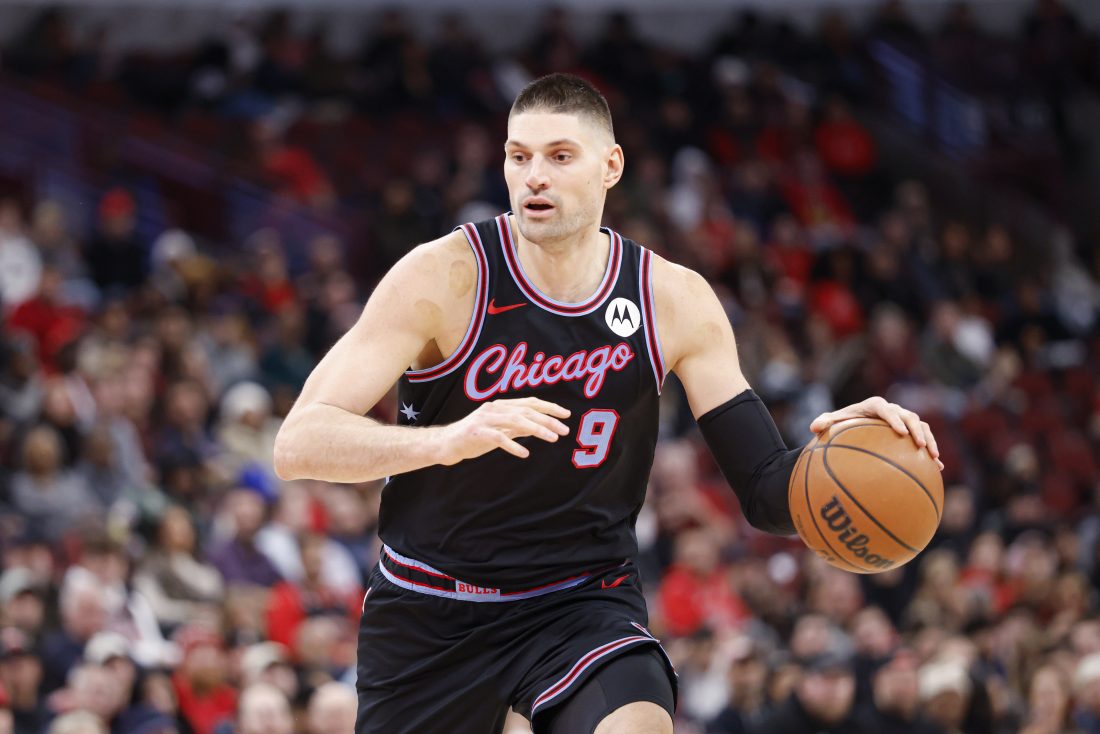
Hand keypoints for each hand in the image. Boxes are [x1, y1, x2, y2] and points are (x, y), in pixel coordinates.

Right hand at [440, 397, 570, 462]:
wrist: (446, 444)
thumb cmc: (475, 437)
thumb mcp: (500, 430)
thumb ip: (518, 427)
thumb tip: (539, 428)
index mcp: (501, 405)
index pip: (530, 402)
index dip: (549, 407)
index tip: (566, 415)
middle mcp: (494, 408)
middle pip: (526, 410)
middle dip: (548, 419)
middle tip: (565, 430)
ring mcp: (484, 420)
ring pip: (515, 421)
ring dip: (537, 429)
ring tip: (553, 439)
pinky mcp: (476, 433)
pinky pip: (498, 438)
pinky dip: (513, 445)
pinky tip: (525, 453)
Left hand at [809, 396, 942, 469]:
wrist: (857, 425)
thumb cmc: (844, 424)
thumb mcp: (833, 423)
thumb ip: (824, 422)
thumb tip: (813, 427)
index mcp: (874, 406)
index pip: (886, 410)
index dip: (894, 419)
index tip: (900, 432)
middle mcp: (893, 411)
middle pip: (910, 417)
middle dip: (917, 430)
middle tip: (920, 444)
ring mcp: (904, 421)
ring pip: (922, 426)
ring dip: (929, 440)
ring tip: (933, 456)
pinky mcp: (911, 432)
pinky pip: (924, 440)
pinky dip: (931, 452)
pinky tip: (938, 469)